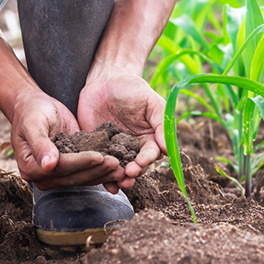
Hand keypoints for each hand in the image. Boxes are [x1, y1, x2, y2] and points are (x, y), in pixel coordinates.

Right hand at [10, 88, 122, 189]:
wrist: (34, 106)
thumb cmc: (31, 112)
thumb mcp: (33, 124)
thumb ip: (40, 144)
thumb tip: (48, 165)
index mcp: (32, 168)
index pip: (62, 167)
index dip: (81, 162)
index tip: (99, 156)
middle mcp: (45, 176)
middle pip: (75, 176)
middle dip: (97, 170)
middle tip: (117, 163)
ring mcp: (58, 174)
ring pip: (84, 177)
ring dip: (103, 173)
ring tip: (121, 168)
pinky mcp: (71, 168)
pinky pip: (88, 171)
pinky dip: (103, 170)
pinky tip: (118, 167)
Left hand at [78, 60, 165, 192]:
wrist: (105, 79)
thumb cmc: (132, 88)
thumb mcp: (151, 101)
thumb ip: (161, 122)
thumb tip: (167, 148)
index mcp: (149, 138)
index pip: (151, 153)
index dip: (146, 160)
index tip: (141, 163)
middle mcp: (133, 147)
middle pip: (136, 166)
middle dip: (133, 173)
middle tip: (128, 175)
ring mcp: (114, 149)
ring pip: (119, 169)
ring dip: (119, 178)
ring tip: (117, 183)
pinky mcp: (96, 148)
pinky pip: (99, 164)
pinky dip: (101, 175)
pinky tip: (104, 184)